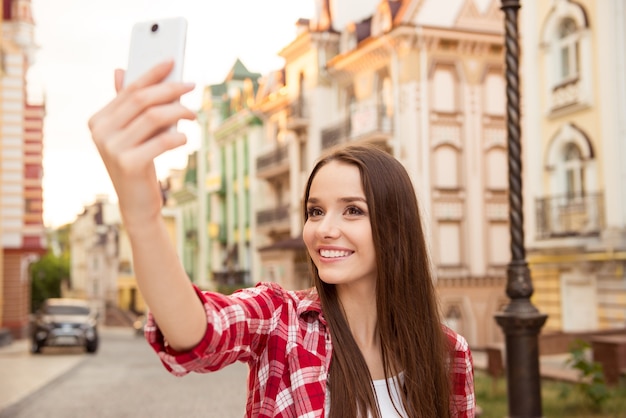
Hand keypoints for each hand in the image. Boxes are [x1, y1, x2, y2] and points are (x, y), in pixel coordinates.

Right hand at [88, 60, 195, 232]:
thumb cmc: (138, 164)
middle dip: (170, 89)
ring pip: (154, 116)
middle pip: (142, 100)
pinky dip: (178, 136)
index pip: (128, 89)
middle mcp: (101, 132)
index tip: (172, 60)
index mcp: (98, 120)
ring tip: (193, 113)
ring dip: (179, 111)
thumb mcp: (132, 134)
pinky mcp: (129, 164)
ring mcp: (112, 148)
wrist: (137, 205)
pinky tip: (185, 137)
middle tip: (191, 85)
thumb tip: (119, 70)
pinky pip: (162, 140)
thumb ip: (127, 106)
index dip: (151, 73)